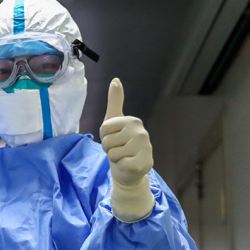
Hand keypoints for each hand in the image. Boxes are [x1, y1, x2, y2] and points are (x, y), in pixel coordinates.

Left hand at [99, 78, 154, 221]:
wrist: (130, 170)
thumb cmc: (120, 144)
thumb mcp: (114, 122)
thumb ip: (115, 101)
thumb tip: (115, 80)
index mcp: (133, 121)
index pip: (104, 129)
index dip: (104, 137)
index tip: (113, 139)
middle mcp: (141, 132)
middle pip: (108, 142)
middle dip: (109, 149)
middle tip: (119, 150)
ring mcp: (145, 148)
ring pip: (113, 154)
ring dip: (115, 159)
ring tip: (123, 157)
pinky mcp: (144, 163)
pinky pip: (121, 164)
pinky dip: (121, 167)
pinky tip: (128, 165)